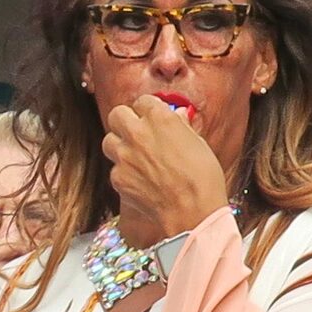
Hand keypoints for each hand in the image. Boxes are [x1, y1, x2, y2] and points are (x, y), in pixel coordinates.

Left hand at [104, 96, 228, 248]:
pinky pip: (115, 168)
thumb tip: (177, 116)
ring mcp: (124, 156)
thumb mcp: (198, 143)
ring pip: (109, 141)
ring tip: (136, 155)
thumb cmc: (203, 177)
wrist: (192, 210)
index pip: (142, 101)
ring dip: (120, 144)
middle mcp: (137, 134)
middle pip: (117, 114)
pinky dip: (125, 171)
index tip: (151, 116)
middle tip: (135, 129)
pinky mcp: (117, 178)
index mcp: (160, 119)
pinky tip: (141, 179)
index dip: (147, 109)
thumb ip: (181, 127)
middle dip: (125, 120)